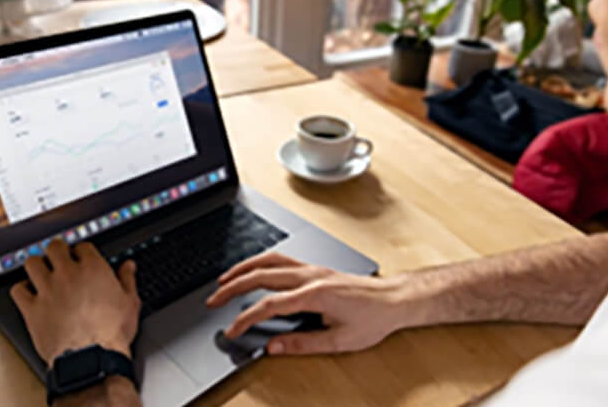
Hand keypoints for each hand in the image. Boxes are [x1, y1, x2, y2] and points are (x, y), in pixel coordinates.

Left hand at [10, 239, 140, 364]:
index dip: (82, 251)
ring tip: (42, 272)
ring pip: (32, 263)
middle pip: (55, 247)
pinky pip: (18, 290)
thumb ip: (127, 280)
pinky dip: (21, 289)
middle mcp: (67, 275)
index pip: (82, 246)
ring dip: (37, 265)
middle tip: (59, 258)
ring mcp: (47, 290)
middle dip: (57, 250)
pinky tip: (29, 293)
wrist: (91, 358)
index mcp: (93, 269)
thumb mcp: (130, 303)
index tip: (82, 258)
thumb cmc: (111, 333)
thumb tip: (128, 266)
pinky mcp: (32, 309)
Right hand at [206, 252, 405, 354]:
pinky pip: (280, 260)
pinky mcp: (315, 268)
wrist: (394, 299)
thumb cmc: (373, 319)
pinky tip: (252, 271)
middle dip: (232, 287)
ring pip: (269, 261)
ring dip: (243, 269)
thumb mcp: (340, 341)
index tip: (232, 331)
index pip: (269, 304)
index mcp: (314, 294)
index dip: (245, 318)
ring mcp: (312, 269)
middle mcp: (310, 276)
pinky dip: (259, 264)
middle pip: (261, 274)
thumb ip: (303, 344)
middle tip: (213, 300)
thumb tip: (274, 348)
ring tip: (223, 281)